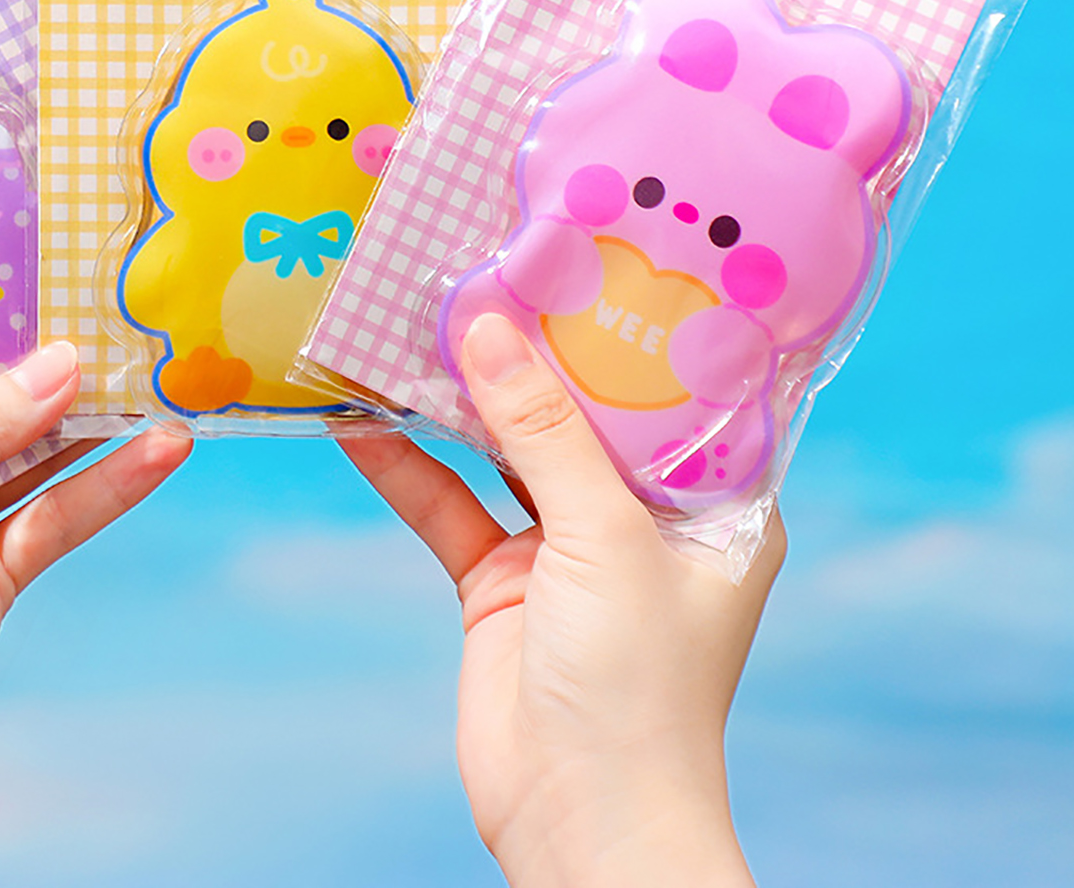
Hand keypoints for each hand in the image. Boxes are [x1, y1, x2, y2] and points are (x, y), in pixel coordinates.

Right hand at [340, 314, 783, 887]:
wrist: (579, 825)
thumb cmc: (638, 685)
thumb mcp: (602, 536)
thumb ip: (543, 429)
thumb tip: (487, 325)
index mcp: (712, 500)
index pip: (673, 387)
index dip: (629, 321)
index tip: (580, 248)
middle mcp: (642, 513)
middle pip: (580, 407)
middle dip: (530, 347)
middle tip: (477, 264)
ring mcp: (567, 544)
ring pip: (507, 447)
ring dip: (459, 398)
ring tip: (409, 321)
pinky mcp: (503, 579)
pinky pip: (450, 505)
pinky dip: (407, 466)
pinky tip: (361, 422)